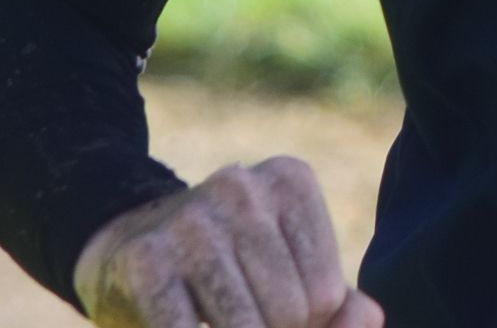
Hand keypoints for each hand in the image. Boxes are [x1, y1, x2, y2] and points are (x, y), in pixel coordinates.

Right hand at [73, 157, 381, 327]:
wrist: (126, 250)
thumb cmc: (230, 273)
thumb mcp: (291, 278)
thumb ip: (338, 308)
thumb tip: (370, 320)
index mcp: (290, 182)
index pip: (326, 296)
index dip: (305, 324)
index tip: (270, 305)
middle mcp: (240, 186)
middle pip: (289, 313)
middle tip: (239, 315)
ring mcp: (189, 220)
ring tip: (212, 315)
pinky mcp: (144, 260)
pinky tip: (187, 321)